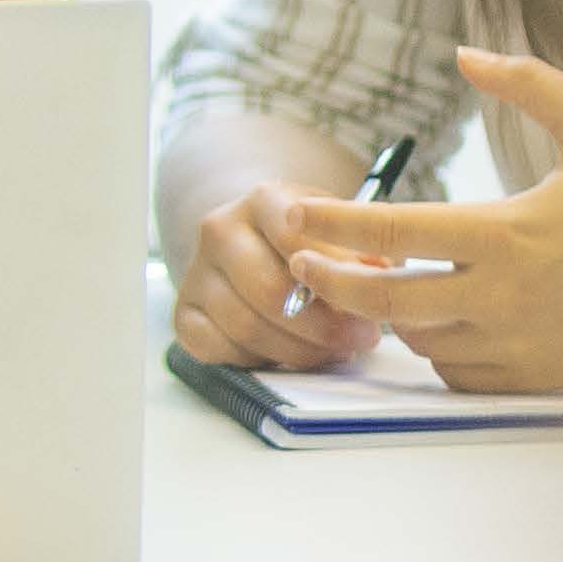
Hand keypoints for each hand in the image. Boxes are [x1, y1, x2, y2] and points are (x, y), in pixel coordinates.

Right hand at [168, 175, 377, 370]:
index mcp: (265, 200)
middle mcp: (220, 229)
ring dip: (298, 351)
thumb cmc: (313, 244)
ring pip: (246, 326)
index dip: (336, 279)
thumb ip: (367, 250)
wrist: (260, 245)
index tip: (367, 306)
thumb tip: (380, 271)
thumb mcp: (344, 233)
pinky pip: (215, 350)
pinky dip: (257, 361)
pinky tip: (285, 354)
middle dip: (323, 326)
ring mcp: (197, 272)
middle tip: (360, 340)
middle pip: (269, 289)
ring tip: (332, 351)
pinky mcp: (183, 313)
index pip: (295, 238)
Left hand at [278, 49, 562, 393]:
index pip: (394, 232)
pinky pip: (462, 374)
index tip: (292, 217)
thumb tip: (463, 54)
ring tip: (383, 285)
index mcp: (508, 233)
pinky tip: (446, 321)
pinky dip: (442, 351)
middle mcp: (505, 296)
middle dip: (333, 284)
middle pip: (386, 303)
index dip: (333, 225)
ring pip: (422, 341)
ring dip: (395, 316)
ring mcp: (521, 345)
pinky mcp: (540, 379)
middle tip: (305, 265)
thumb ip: (527, 84)